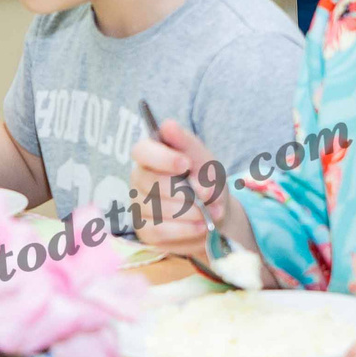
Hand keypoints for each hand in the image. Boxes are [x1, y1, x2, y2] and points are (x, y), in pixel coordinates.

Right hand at [128, 119, 254, 259]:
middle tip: (209, 194)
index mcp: (151, 155)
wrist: (216, 214)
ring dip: (190, 212)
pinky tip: (201, 227)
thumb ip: (186, 143)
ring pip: (157, 209)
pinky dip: (185, 230)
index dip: (162, 158)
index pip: (142, 151)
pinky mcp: (146, 230)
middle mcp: (139, 179)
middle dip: (184, 191)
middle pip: (151, 183)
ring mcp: (139, 206)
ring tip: (212, 213)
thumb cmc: (206, 180)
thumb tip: (168, 125)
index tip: (186, 163)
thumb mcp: (204, 159)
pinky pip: (160, 231)